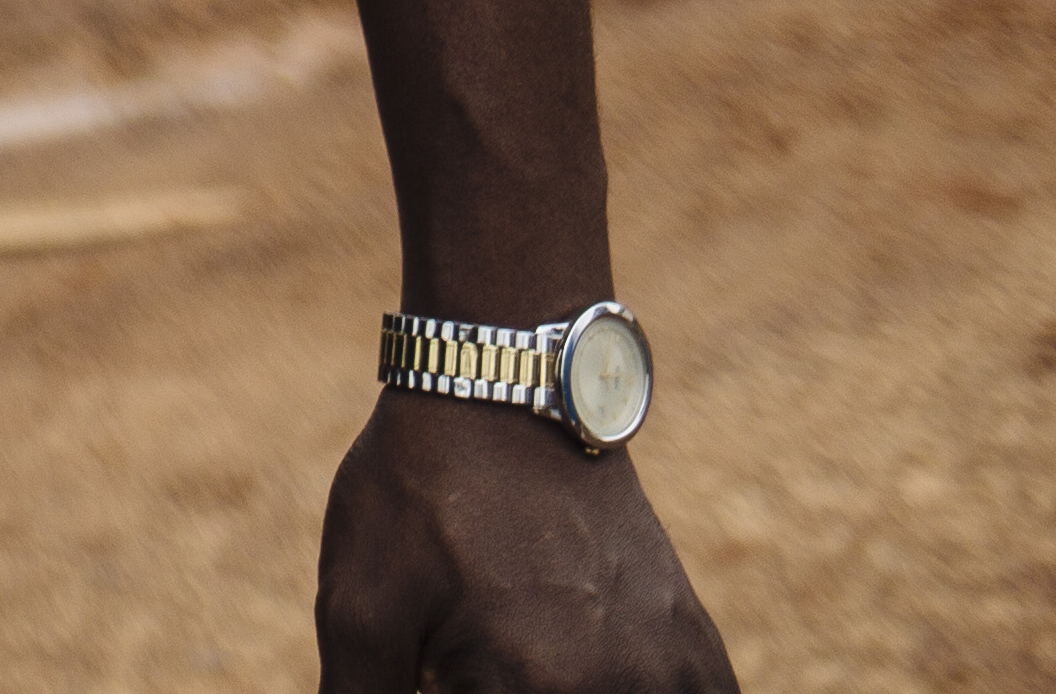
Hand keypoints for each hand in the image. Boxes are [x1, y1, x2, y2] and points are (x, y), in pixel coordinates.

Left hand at [312, 392, 733, 691]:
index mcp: (537, 688)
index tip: (439, 674)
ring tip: (519, 653)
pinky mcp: (696, 646)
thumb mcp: (359, 605)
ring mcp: (672, 669)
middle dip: (491, 689)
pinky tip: (584, 675)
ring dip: (569, 692)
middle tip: (464, 654)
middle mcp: (623, 687)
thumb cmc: (421, 494)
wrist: (507, 391)